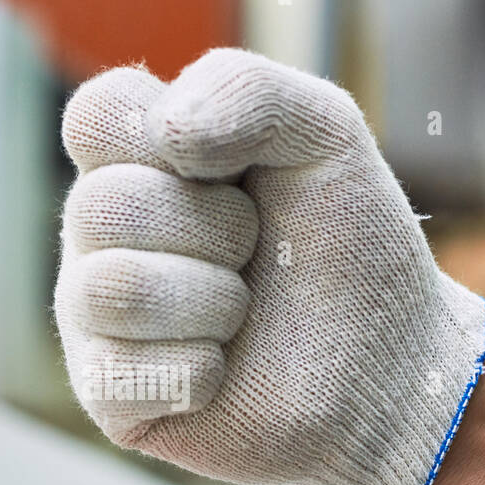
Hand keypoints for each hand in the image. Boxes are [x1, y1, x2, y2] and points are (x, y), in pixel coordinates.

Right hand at [54, 49, 484, 484]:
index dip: (163, 137)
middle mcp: (100, 235)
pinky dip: (201, 371)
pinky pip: (123, 373)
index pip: (95, 114)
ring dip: (212, 302)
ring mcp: (94, 317)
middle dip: (216, 230)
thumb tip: (167, 130)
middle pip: (104, 205)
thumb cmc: (347, 248)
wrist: (390, 369)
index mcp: (136, 160)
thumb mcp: (322, 134)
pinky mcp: (106, 395)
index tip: (233, 169)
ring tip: (243, 313)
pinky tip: (224, 372)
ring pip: (113, 289)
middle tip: (255, 251)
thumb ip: (247, 88)